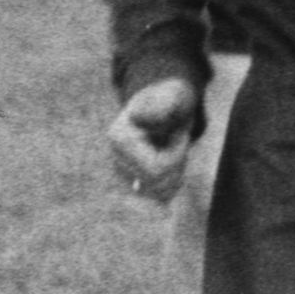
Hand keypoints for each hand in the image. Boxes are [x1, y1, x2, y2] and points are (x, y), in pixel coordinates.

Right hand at [106, 76, 203, 200]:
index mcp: (119, 138)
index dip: (178, 152)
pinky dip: (172, 183)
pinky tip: (173, 162)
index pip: (157, 168)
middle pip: (158, 183)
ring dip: (176, 172)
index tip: (178, 130)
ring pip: (159, 192)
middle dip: (177, 163)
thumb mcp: (175, 96)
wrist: (167, 103)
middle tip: (179, 138)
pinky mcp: (131, 182)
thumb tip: (138, 117)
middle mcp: (115, 158)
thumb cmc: (173, 98)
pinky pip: (157, 197)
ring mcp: (121, 172)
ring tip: (174, 147)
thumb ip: (162, 104)